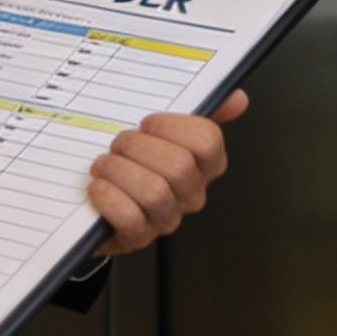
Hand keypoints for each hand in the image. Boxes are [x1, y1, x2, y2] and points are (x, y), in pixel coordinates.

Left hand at [87, 88, 247, 255]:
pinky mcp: (137, 236)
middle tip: (119, 144)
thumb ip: (204, 111)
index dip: (172, 126)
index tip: (149, 123)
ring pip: (154, 193)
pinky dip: (108, 197)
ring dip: (118, 171)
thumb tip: (238, 98)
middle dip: (138, 147)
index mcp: (204, 164)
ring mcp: (166, 217)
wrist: (98, 199)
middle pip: (178, 166)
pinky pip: (130, 218)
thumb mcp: (165, 130)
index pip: (207, 140)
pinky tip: (99, 186)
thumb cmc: (135, 160)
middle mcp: (190, 193)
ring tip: (104, 165)